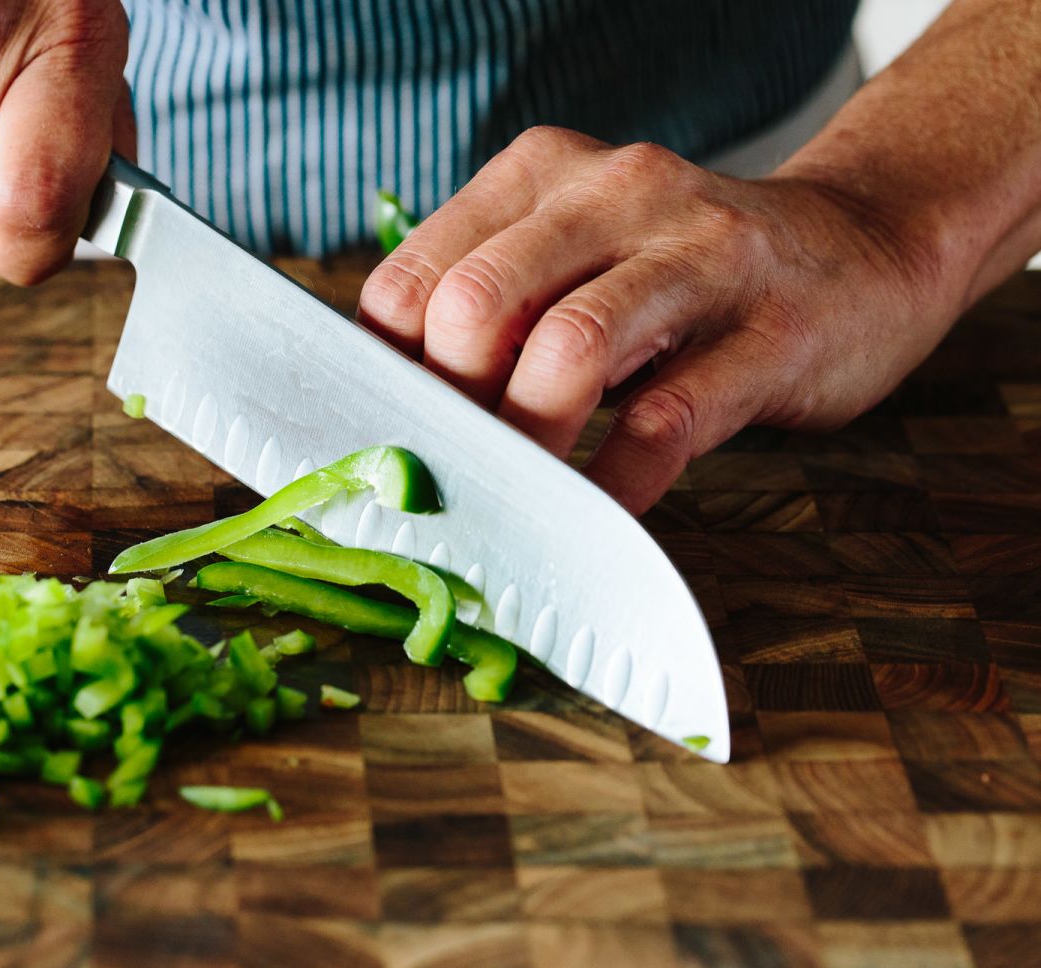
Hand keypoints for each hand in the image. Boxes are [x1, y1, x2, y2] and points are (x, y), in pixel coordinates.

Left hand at [357, 127, 956, 513]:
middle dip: (452, 408)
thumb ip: (494, 305)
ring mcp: (703, 256)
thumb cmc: (685, 273)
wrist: (864, 245)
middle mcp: (616, 194)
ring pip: (571, 349)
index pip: (413, 279)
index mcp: (541, 175)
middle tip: (459, 468)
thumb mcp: (577, 253)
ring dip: (529, 444)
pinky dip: (619, 479)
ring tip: (523, 494)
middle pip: (476, 305)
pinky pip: (671, 418)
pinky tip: (601, 507)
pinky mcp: (774, 331)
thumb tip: (393, 412)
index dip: (387, 376)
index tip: (392, 439)